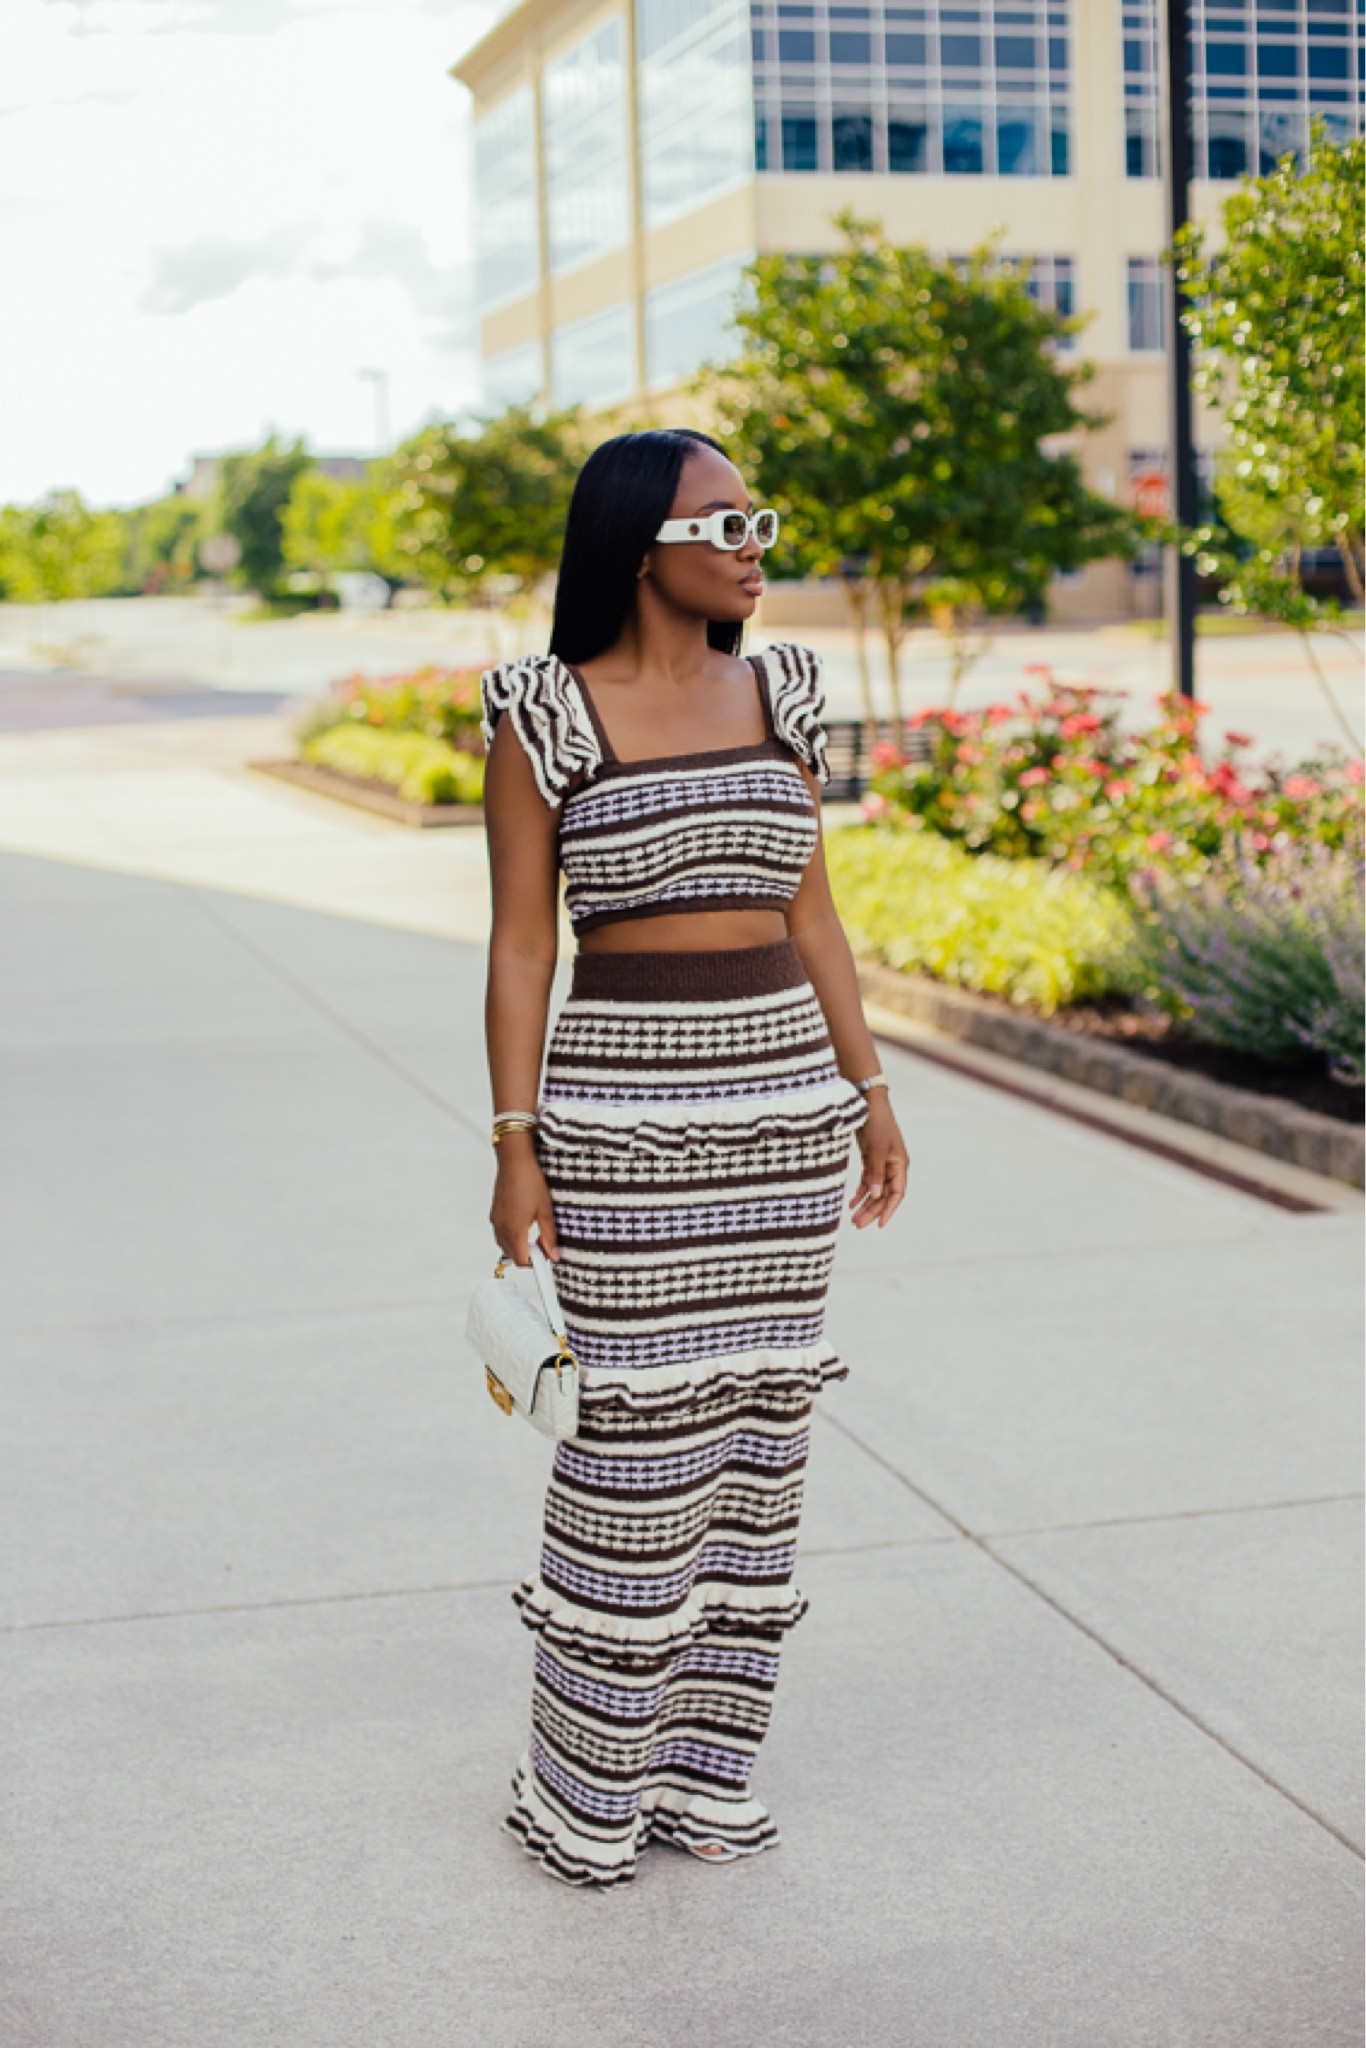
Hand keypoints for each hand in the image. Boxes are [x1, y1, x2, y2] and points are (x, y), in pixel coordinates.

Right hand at [490, 1133, 559, 1264]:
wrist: (514, 1160)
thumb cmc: (530, 1180)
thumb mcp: (546, 1209)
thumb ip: (549, 1235)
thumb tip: (553, 1255)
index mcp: (514, 1229)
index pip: (521, 1260)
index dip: (535, 1263)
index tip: (547, 1259)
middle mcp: (501, 1227)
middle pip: (512, 1255)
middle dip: (528, 1255)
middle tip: (544, 1245)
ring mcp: (496, 1220)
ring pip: (505, 1244)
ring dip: (519, 1246)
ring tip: (535, 1233)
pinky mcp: (495, 1212)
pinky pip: (500, 1233)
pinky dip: (511, 1236)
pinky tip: (525, 1223)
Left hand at [849, 1093, 907, 1229]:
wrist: (867, 1102)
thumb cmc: (876, 1123)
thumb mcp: (876, 1149)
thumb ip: (875, 1173)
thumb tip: (875, 1196)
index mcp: (899, 1165)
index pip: (897, 1194)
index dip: (889, 1210)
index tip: (879, 1225)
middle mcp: (893, 1166)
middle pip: (883, 1195)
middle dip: (871, 1211)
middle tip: (857, 1225)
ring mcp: (881, 1163)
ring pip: (874, 1190)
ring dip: (864, 1204)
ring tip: (853, 1219)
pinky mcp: (870, 1159)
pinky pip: (866, 1181)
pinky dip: (859, 1192)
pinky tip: (850, 1203)